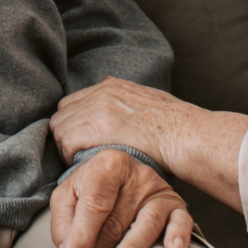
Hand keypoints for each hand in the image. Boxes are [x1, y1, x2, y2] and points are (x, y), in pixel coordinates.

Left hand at [49, 150, 192, 247]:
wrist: (122, 170)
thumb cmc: (92, 188)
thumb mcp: (69, 195)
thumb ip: (63, 224)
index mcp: (106, 167)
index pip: (94, 206)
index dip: (81, 237)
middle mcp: (135, 176)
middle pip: (115, 221)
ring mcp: (157, 190)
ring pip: (147, 223)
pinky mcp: (175, 204)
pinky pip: (181, 220)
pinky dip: (179, 234)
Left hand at [51, 77, 196, 165]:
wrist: (186, 135)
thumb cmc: (174, 127)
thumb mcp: (148, 99)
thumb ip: (124, 95)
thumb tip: (108, 83)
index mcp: (111, 86)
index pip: (72, 103)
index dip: (73, 125)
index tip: (80, 142)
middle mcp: (102, 92)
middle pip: (62, 114)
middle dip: (65, 135)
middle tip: (77, 155)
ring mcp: (99, 107)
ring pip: (60, 128)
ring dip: (66, 147)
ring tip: (81, 162)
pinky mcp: (99, 126)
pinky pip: (67, 141)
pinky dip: (70, 156)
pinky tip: (84, 165)